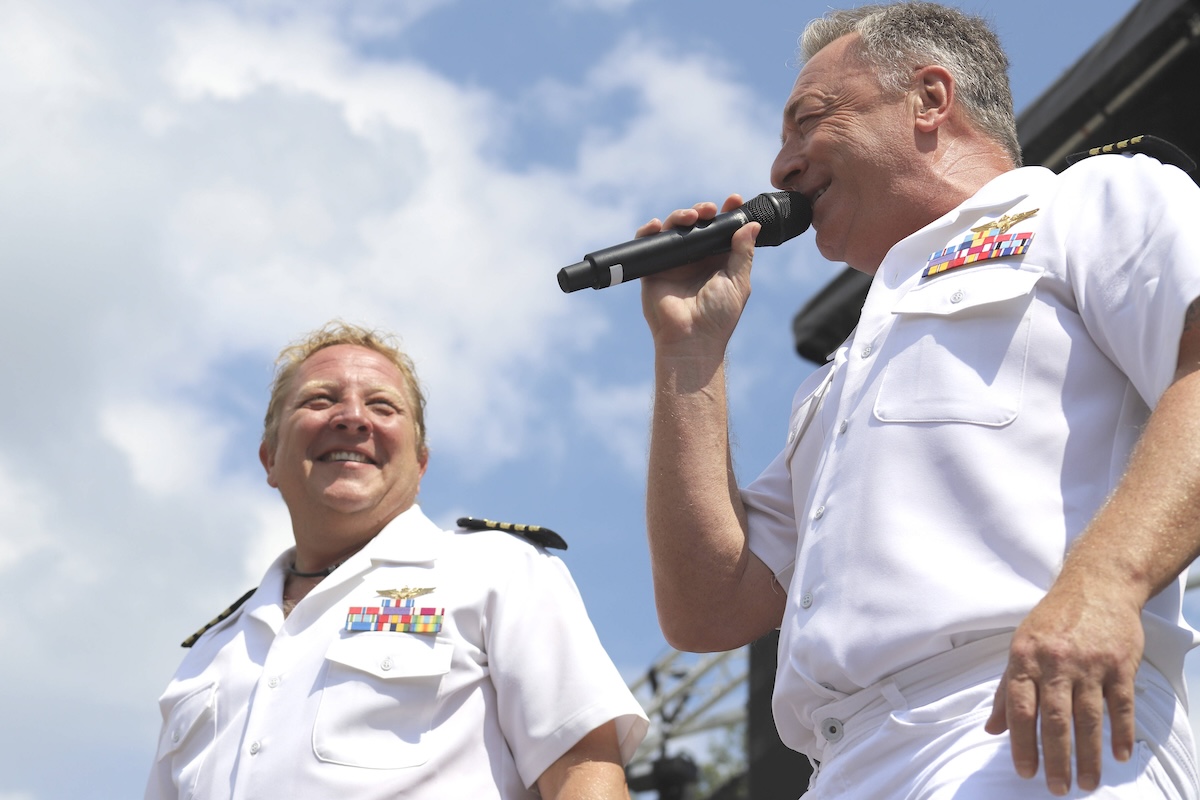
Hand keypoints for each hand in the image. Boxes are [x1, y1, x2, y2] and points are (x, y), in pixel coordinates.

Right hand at [638, 194, 759, 355]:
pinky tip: (655, 225)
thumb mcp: (738, 281)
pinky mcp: (652, 269)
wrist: (691, 339)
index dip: (727, 213)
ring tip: (690, 216)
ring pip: (672, 228)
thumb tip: (752, 225)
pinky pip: (647, 244)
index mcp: (717, 260)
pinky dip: (648, 231)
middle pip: (696, 223)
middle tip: (709, 210)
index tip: (734, 200)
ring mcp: (673, 262)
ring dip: (680, 215)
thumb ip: (743, 253)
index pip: (722, 229)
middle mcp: (695, 258)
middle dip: (702, 210)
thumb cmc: (719, 316)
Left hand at [985, 581, 1142, 795]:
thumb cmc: (1053, 620)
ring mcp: (1090, 663)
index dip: (1021, 744)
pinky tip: (1118, 756)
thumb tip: (992, 729)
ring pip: (1088, 718)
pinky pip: (1120, 705)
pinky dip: (1120, 733)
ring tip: (1087, 782)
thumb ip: (1006, 689)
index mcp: (1024, 658)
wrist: (1097, 584)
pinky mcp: (1120, 664)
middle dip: (1055, 758)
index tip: (1025, 772)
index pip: (1020, 709)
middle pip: (1054, 719)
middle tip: (1057, 788)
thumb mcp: (1020, 647)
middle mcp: (1056, 662)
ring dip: (1088, 755)